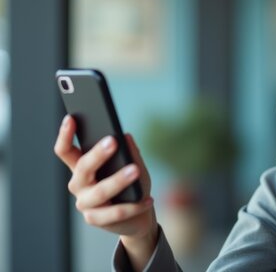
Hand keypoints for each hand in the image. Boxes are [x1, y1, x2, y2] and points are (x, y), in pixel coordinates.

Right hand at [54, 115, 157, 267]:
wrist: (138, 217)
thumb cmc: (132, 187)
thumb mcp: (135, 166)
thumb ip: (129, 153)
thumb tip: (126, 136)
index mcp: (82, 168)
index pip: (66, 151)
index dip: (65, 135)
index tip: (70, 118)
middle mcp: (79, 185)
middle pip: (83, 168)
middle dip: (97, 154)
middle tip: (112, 141)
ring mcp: (85, 204)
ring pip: (101, 191)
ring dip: (119, 180)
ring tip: (136, 170)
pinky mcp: (96, 220)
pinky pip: (116, 212)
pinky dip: (134, 205)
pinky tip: (148, 198)